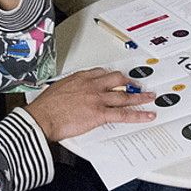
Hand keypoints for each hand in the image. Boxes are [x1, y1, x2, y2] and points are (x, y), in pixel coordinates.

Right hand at [26, 68, 156, 140]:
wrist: (41, 118)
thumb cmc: (44, 107)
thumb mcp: (56, 90)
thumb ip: (67, 90)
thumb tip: (68, 95)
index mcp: (79, 78)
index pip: (101, 73)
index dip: (111, 76)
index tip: (115, 78)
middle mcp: (91, 85)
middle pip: (117, 80)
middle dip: (129, 82)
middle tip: (136, 84)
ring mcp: (97, 99)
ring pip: (124, 96)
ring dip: (139, 96)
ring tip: (149, 97)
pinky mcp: (100, 114)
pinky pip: (124, 114)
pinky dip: (138, 115)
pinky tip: (147, 115)